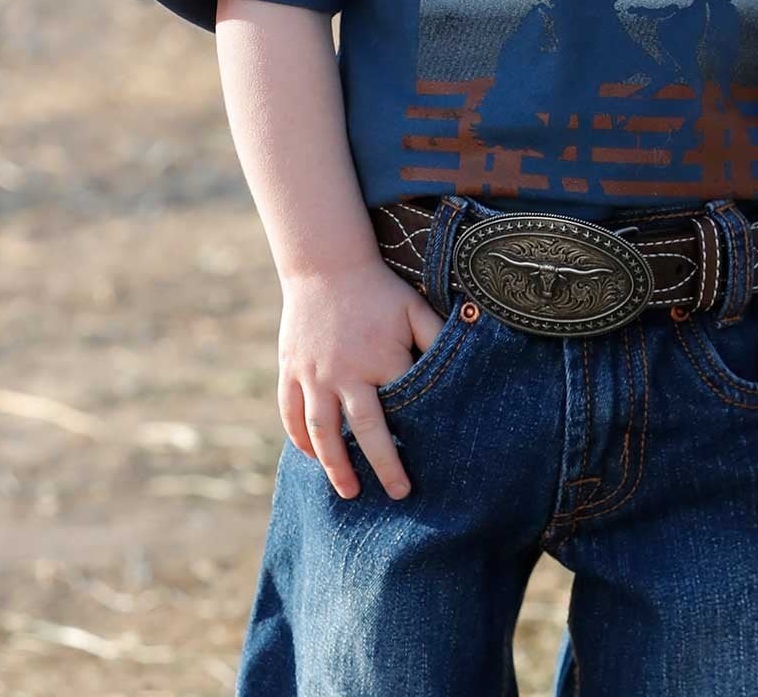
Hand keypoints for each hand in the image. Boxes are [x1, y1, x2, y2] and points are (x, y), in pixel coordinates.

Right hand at [277, 260, 448, 501]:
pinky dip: (299, 438)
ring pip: (321, 431)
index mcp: (381, 359)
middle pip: (362, 431)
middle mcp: (345, 373)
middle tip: (395, 495)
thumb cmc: (377, 289)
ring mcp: (314, 374)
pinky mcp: (291, 369)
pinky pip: (290, 412)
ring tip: (348, 491)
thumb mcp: (413, 308)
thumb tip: (466, 361)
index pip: (400, 410)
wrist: (325, 263)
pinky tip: (310, 457)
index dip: (411, 441)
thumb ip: (438, 337)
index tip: (421, 467)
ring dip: (333, 465)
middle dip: (379, 466)